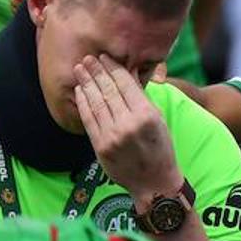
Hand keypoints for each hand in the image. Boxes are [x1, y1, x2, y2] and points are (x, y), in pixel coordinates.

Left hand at [73, 55, 182, 204]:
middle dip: (97, 71)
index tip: (105, 57)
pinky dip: (83, 103)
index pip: (125, 84)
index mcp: (146, 115)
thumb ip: (141, 96)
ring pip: (96, 103)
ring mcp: (113, 136)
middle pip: (108, 91)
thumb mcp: (158, 119)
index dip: (113, 68)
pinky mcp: (101, 147)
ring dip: (86, 83)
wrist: (154, 183)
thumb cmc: (160, 148)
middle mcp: (128, 124)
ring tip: (80, 69)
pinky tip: (80, 90)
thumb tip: (128, 72)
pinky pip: (89, 119)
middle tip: (88, 58)